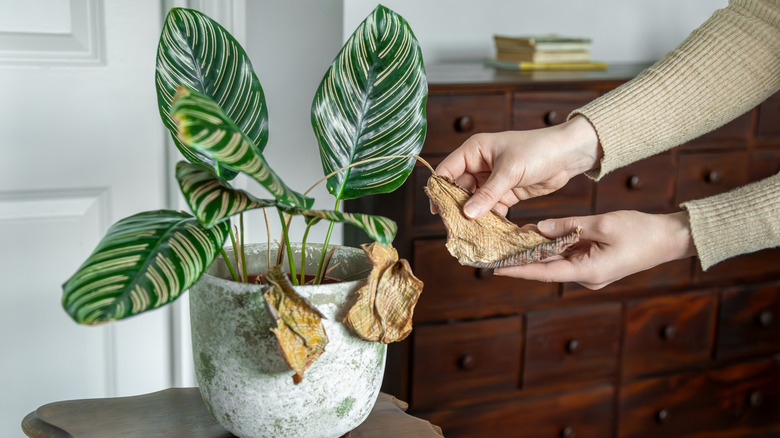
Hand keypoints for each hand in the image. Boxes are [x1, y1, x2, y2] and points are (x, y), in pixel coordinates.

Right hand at [434, 116, 599, 217]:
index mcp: (475, 151)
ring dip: (473, 216)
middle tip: (453, 227)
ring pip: (475, 201)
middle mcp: (479, 165)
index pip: (448, 170)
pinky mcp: (506, 193)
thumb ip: (488, 193)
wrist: (568, 155)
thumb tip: (467, 214)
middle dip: (457, 207)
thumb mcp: (509, 171)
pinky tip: (488, 232)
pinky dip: (490, 219)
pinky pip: (492, 208)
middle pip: (459, 189)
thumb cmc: (537, 150)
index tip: (437, 210)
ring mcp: (492, 180)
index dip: (440, 189)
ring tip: (469, 233)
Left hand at [495, 210, 696, 288]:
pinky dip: (554, 246)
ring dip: (537, 250)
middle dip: (522, 258)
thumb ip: (569, 226)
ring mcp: (591, 272)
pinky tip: (538, 234)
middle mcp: (587, 277)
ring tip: (511, 238)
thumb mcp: (603, 224)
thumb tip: (540, 228)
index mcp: (588, 271)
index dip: (518, 270)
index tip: (495, 269)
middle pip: (547, 267)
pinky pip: (569, 255)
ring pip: (557, 260)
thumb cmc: (641, 231)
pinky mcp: (596, 264)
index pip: (544, 272)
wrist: (670, 239)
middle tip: (496, 249)